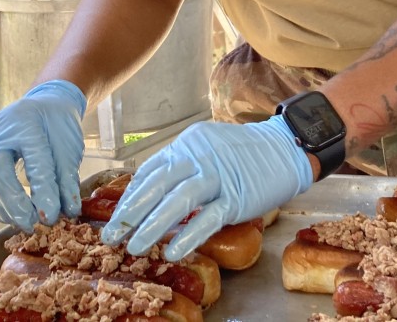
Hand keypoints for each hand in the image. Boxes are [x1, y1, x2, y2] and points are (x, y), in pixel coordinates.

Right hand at [0, 80, 85, 231]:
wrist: (40, 105)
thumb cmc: (56, 123)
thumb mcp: (70, 143)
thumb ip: (67, 176)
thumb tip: (67, 212)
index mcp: (26, 121)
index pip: (33, 159)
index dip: (42, 190)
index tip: (51, 215)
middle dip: (13, 204)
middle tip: (32, 223)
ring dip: (3, 210)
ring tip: (25, 221)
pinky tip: (13, 214)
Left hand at [101, 116, 313, 259]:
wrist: (285, 147)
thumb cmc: (244, 153)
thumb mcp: (208, 148)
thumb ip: (183, 166)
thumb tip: (153, 192)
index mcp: (189, 145)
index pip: (151, 171)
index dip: (130, 196)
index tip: (116, 217)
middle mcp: (199, 157)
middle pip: (158, 184)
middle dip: (131, 212)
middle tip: (112, 235)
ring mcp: (219, 176)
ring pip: (178, 200)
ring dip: (153, 225)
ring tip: (134, 247)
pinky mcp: (237, 196)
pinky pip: (208, 217)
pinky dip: (188, 235)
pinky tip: (172, 252)